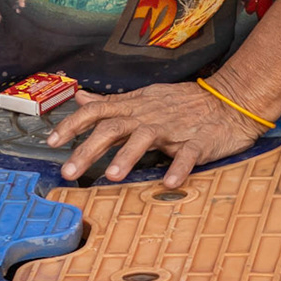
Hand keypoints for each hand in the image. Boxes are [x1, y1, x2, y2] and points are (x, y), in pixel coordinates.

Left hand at [46, 80, 265, 187]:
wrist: (229, 101)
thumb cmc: (183, 103)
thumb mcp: (143, 97)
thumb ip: (111, 102)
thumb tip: (80, 97)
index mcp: (134, 106)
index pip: (96, 111)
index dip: (72, 124)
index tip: (51, 142)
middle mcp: (148, 115)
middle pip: (112, 128)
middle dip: (88, 149)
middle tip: (69, 171)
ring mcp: (173, 128)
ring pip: (145, 138)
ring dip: (127, 156)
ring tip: (111, 176)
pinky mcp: (198, 142)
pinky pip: (187, 155)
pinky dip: (179, 168)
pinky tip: (169, 183)